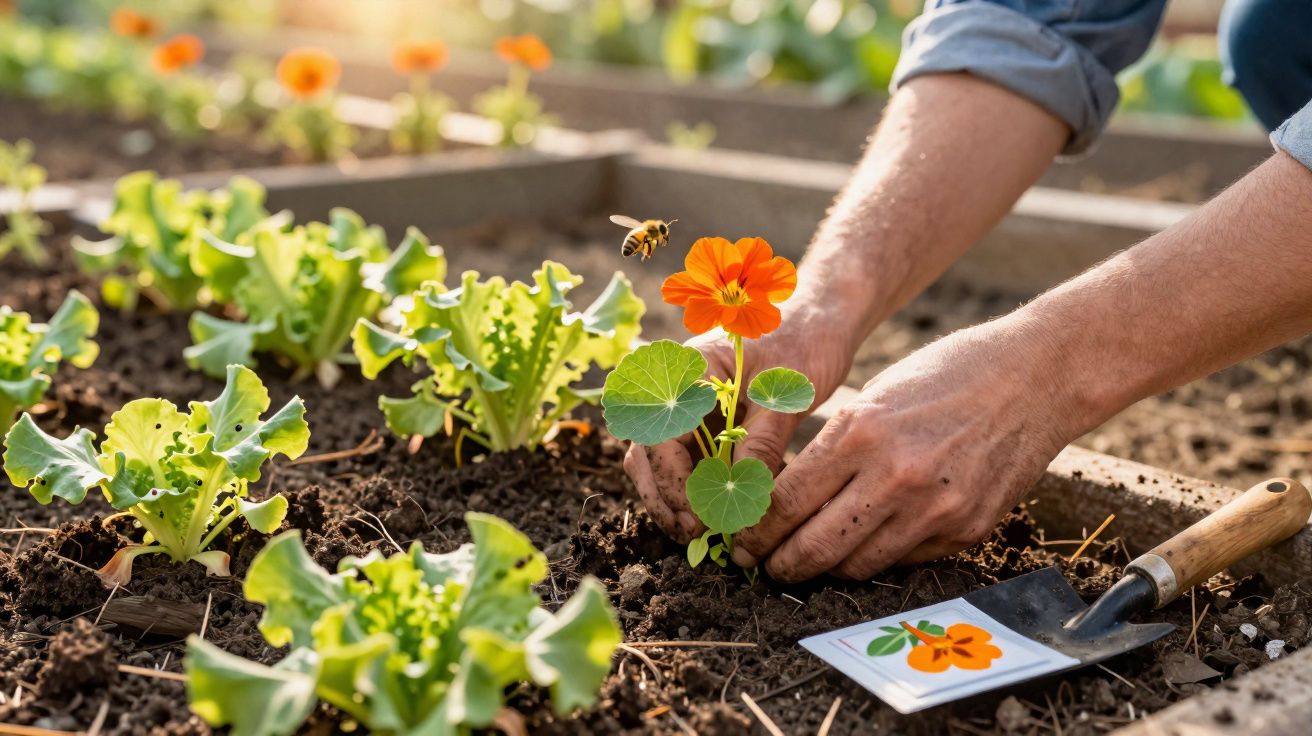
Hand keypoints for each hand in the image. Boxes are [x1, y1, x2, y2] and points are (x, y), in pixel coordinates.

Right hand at [624, 306, 854, 542]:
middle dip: (665, 497)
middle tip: (696, 534)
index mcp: (689, 368)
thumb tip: (743, 496)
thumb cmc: (803, 343)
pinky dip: (693, 490)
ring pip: (657, 461)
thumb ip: (762, 443)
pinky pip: (684, 461)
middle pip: (646, 451)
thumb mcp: (785, 395)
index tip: (699, 513)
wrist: (820, 319)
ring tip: (701, 533)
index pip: (660, 432)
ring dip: (673, 498)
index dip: (674, 479)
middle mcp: (676, 387)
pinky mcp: (701, 422)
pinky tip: (715, 515)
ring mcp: (685, 406)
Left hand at [730, 319, 1083, 580]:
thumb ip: (834, 449)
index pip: (786, 504)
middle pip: (815, 548)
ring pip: (857, 566)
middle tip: (762, 566)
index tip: (741, 540)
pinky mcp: (966, 531)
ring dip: (825, 569)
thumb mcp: (874, 396)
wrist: (1035, 377)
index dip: (755, 531)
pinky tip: (863, 545)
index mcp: (860, 433)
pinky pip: (904, 561)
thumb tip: (786, 500)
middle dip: (779, 563)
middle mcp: (895, 478)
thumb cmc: (946, 375)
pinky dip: (877, 557)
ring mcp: (935, 511)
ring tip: (806, 562)